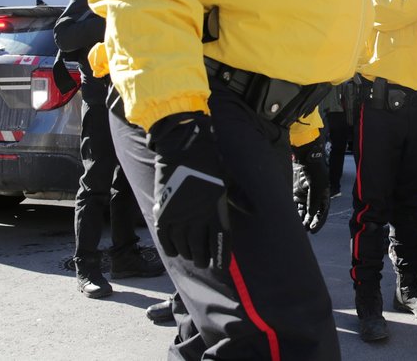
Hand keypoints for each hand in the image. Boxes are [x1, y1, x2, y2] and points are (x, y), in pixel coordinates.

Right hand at [148, 112, 229, 269]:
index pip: (220, 242)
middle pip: (200, 249)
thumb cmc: (209, 163)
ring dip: (188, 254)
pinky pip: (165, 238)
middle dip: (203, 258)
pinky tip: (174, 251)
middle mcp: (197, 218)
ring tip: (191, 256)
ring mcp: (179, 217)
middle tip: (204, 261)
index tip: (221, 267)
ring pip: (183, 246)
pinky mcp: (163, 213)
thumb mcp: (228, 180)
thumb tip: (253, 209)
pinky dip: (169, 247)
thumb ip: (239, 198)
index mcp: (215, 211)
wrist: (184, 148)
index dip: (220, 256)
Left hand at [292, 137, 329, 232]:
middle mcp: (315, 198)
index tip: (312, 229)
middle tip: (303, 229)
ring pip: (303, 210)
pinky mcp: (297, 193)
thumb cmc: (315, 174)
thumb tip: (311, 215)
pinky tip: (291, 217)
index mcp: (324, 197)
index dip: (318, 222)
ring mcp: (305, 195)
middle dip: (308, 222)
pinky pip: (295, 205)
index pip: (322, 213)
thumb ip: (313, 203)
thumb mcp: (316, 189)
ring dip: (301, 218)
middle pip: (312, 213)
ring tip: (296, 226)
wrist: (306, 160)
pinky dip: (294, 211)